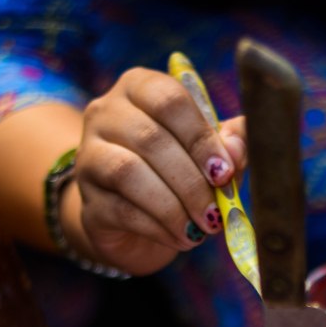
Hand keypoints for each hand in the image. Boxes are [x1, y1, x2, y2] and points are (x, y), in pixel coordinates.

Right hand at [62, 67, 246, 275]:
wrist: (133, 221)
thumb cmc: (178, 175)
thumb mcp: (210, 155)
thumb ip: (229, 145)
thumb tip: (237, 148)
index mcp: (139, 88)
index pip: (169, 99)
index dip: (201, 138)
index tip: (225, 172)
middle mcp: (106, 113)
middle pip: (150, 138)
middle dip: (190, 180)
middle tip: (215, 212)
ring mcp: (89, 155)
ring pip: (129, 173)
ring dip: (173, 207)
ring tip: (200, 228)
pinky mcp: (88, 199)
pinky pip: (122, 210)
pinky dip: (159, 228)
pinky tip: (180, 238)